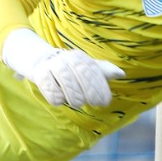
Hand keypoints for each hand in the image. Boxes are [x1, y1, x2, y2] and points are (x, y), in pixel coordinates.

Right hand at [1, 28, 124, 108]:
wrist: (39, 60)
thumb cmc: (68, 67)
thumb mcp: (86, 67)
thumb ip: (102, 71)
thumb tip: (121, 74)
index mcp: (80, 57)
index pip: (93, 73)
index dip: (101, 89)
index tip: (104, 102)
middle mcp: (67, 59)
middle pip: (82, 79)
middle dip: (89, 94)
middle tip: (91, 103)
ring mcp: (53, 66)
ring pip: (67, 87)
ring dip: (74, 98)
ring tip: (76, 102)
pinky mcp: (40, 75)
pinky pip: (52, 93)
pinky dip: (57, 99)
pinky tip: (59, 99)